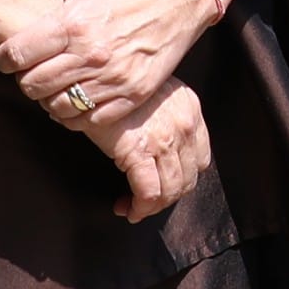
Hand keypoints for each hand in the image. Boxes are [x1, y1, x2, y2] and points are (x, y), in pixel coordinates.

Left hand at [0, 0, 224, 133]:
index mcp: (73, 23)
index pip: (16, 56)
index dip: (4, 57)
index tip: (11, 53)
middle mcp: (92, 55)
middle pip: (32, 86)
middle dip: (25, 77)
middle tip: (34, 66)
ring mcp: (114, 79)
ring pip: (57, 108)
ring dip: (49, 97)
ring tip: (55, 80)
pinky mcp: (133, 95)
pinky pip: (89, 120)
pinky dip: (77, 112)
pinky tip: (78, 93)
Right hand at [98, 84, 216, 222]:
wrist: (89, 79)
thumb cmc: (115, 87)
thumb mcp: (153, 93)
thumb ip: (165, 116)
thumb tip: (160, 151)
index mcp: (190, 108)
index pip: (200, 159)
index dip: (182, 179)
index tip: (165, 186)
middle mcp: (184, 124)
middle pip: (187, 179)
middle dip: (166, 198)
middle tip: (145, 202)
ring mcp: (165, 139)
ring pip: (170, 191)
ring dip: (151, 207)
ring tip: (133, 208)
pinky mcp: (140, 151)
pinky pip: (148, 193)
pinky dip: (139, 208)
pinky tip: (127, 208)